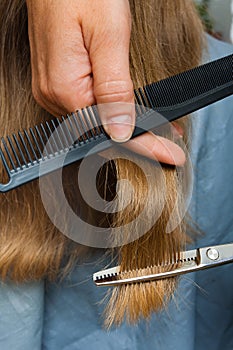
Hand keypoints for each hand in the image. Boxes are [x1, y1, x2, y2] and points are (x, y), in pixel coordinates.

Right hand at [26, 0, 184, 165]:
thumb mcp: (108, 36)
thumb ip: (114, 88)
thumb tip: (120, 130)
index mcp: (64, 89)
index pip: (109, 132)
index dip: (144, 146)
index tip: (168, 155)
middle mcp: (54, 96)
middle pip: (101, 133)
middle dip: (138, 140)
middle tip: (168, 142)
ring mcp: (54, 90)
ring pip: (95, 123)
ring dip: (126, 128)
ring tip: (156, 130)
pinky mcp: (58, 82)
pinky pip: (87, 108)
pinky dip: (111, 114)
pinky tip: (128, 114)